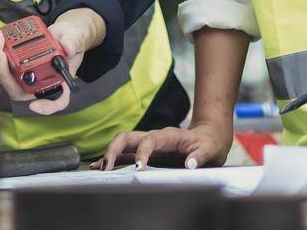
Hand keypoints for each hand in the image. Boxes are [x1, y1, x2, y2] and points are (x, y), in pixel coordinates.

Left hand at [0, 8, 102, 114]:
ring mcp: (27, 76)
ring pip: (7, 77)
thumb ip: (73, 42)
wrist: (63, 34)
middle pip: (19, 90)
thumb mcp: (76, 38)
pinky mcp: (17, 67)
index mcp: (60, 82)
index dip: (46, 107)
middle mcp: (40, 84)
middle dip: (5, 73)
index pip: (56, 101)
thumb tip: (68, 47)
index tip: (34, 106)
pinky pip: (4, 64)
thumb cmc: (70, 41)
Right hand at [95, 121, 231, 170]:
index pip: (148, 141)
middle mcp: (153, 138)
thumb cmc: (209, 143)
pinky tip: (101, 168)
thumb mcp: (210, 149)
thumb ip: (200, 156)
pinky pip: (126, 154)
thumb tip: (189, 165)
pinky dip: (113, 160)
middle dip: (114, 150)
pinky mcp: (146, 152)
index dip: (142, 153)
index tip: (139, 168)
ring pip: (122, 144)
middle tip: (106, 168)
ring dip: (109, 154)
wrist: (209, 136)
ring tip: (97, 169)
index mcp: (167, 136)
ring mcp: (148, 144)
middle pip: (127, 137)